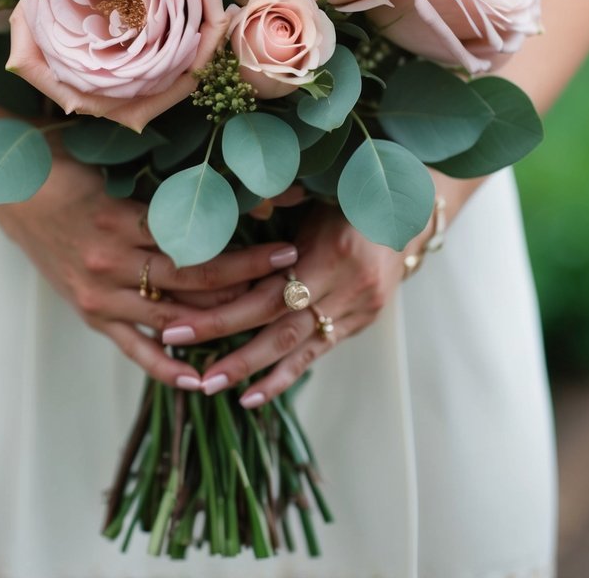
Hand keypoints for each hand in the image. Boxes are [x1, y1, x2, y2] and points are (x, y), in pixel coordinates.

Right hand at [0, 156, 299, 389]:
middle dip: (246, 281)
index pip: (195, 244)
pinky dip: (165, 366)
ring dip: (219, 323)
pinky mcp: (90, 313)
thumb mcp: (117, 163)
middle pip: (192, 283)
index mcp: (120, 220)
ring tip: (263, 320)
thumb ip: (167, 177)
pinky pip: (133, 348)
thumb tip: (231, 177)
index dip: (244, 250)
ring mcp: (99, 294)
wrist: (12, 189)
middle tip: (289, 278)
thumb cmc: (67, 163)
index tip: (284, 245)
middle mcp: (111, 263)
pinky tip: (199, 379)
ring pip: (171, 319)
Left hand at [161, 202, 428, 404]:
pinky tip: (251, 397)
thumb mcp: (318, 191)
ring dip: (250, 369)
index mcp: (331, 250)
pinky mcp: (358, 324)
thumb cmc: (349, 196)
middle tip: (182, 357)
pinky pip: (316, 355)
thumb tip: (233, 199)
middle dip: (227, 344)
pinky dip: (282, 377)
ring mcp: (355, 309)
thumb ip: (279, 199)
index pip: (268, 292)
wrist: (408, 215)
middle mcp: (346, 286)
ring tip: (208, 386)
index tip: (179, 323)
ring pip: (295, 347)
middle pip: (277, 324)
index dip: (223, 311)